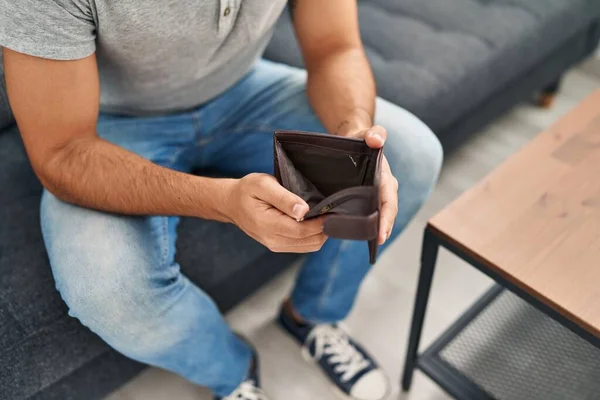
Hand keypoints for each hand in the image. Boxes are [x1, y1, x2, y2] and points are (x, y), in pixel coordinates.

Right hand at [224, 173, 327, 251]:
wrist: (231, 203)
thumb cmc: (247, 190)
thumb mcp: (263, 185)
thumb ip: (284, 199)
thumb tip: (303, 211)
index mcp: (268, 225)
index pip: (303, 231)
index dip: (321, 223)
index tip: (332, 210)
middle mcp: (273, 240)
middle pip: (309, 241)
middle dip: (324, 228)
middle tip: (331, 210)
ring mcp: (276, 245)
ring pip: (309, 246)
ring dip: (320, 233)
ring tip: (323, 214)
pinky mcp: (279, 245)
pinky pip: (303, 246)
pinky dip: (313, 236)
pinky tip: (314, 222)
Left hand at [341, 124, 398, 244]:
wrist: (355, 139)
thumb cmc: (361, 138)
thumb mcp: (366, 134)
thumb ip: (373, 134)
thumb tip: (377, 140)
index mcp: (386, 177)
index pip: (389, 201)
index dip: (386, 218)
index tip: (381, 233)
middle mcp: (384, 188)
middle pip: (387, 211)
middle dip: (384, 227)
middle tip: (378, 241)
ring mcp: (376, 193)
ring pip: (379, 214)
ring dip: (378, 228)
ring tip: (372, 242)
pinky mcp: (367, 196)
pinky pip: (370, 211)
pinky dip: (368, 223)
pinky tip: (360, 233)